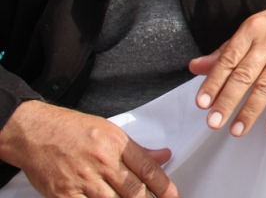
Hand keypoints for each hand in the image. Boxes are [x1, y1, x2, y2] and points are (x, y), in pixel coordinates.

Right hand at [0, 101, 178, 197]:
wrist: (35, 132)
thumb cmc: (71, 129)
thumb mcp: (110, 131)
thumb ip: (137, 149)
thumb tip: (164, 156)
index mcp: (116, 144)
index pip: (149, 170)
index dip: (165, 188)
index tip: (175, 197)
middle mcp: (102, 162)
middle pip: (134, 191)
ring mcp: (83, 180)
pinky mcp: (65, 194)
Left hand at [189, 0, 265, 137]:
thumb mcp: (250, 30)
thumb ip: (224, 52)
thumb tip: (195, 67)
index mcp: (250, 31)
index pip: (228, 60)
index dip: (213, 83)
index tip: (202, 104)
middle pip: (244, 75)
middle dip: (227, 101)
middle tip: (214, 123)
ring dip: (250, 111)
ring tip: (237, 130)